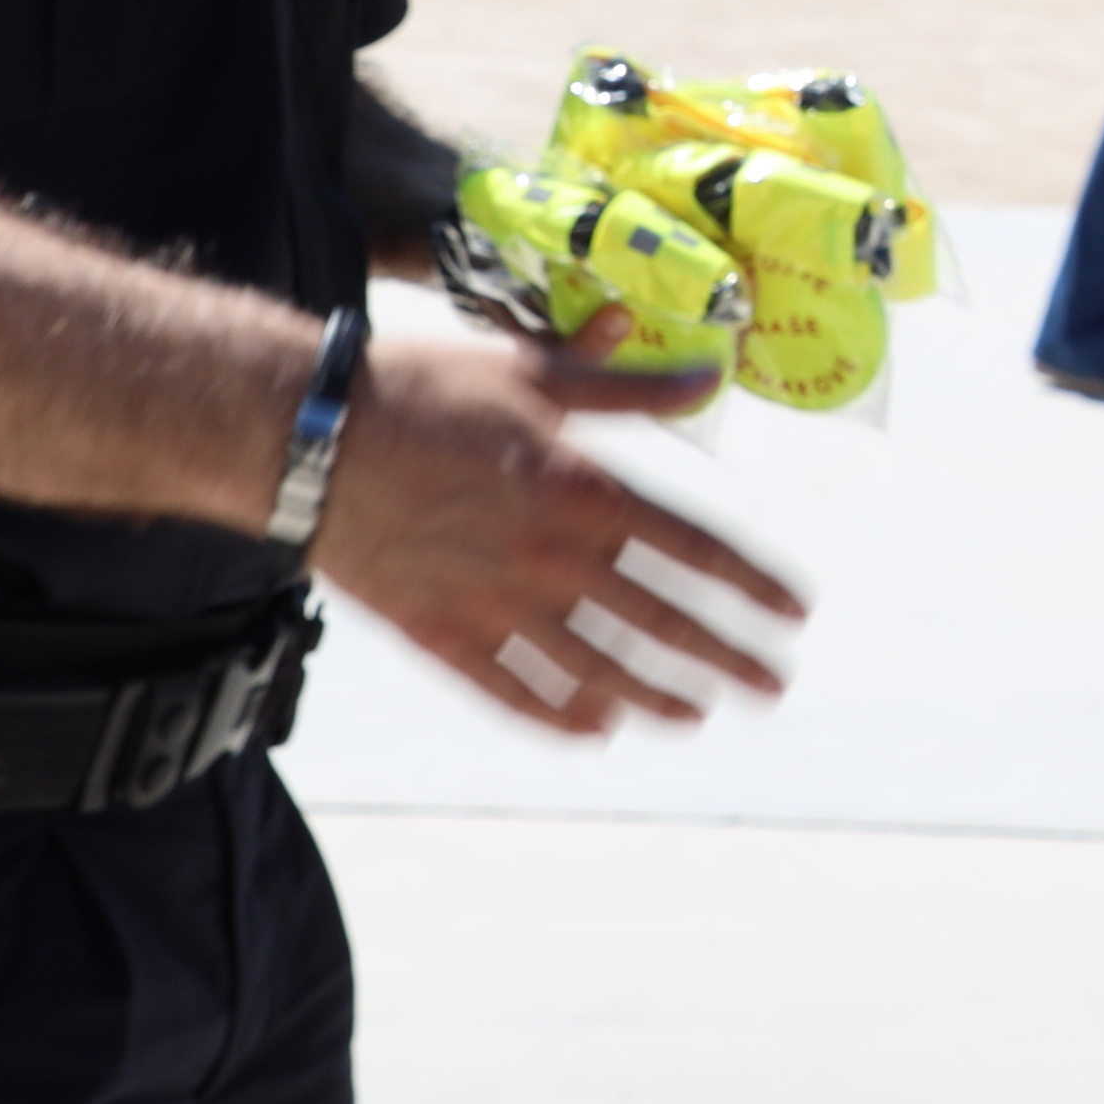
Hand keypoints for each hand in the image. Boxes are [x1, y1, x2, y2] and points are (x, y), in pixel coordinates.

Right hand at [315, 326, 809, 737]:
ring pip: (595, 669)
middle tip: (772, 687)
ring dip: (654, 696)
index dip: (752, 585)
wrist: (308, 435)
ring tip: (696, 715)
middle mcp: (551, 558)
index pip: (696, 550)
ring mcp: (495, 604)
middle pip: (660, 623)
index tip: (795, 614)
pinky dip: (559, 717)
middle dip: (726, 657)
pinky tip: (596, 731)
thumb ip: (624, 386)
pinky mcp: (441, 634)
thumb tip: (707, 372)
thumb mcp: (532, 372)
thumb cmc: (423, 390)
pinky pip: (513, 692)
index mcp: (584, 491)